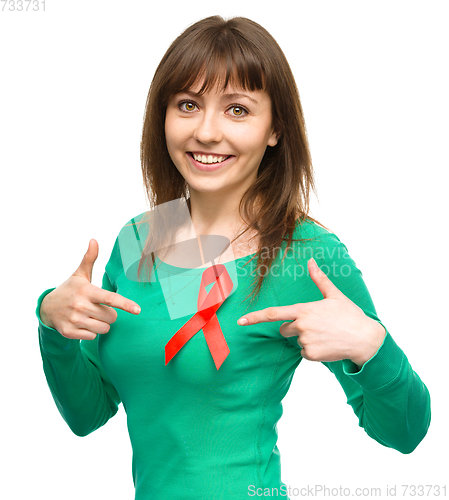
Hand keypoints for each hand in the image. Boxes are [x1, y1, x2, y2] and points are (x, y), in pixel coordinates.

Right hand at [40, 239, 140, 339]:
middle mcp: (81, 306)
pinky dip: (91, 332)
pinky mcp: (69, 332)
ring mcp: (74, 320)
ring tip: (91, 316)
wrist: (47, 307)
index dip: (125, 304)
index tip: (138, 310)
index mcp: (87, 291)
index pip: (110, 298)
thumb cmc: (70, 289)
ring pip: (104, 329)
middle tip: (98, 308)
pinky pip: (92, 337)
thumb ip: (89, 258)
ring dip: (102, 325)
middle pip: (111, 317)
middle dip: (109, 314)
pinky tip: (82, 324)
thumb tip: (94, 240)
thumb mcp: (80, 275)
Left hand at [237, 258, 385, 367]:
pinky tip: (327, 345)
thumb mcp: (334, 295)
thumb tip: (311, 261)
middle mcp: (302, 326)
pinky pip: (304, 353)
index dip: (255, 317)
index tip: (240, 321)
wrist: (366, 339)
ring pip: (296, 341)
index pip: (274, 314)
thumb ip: (319, 279)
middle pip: (285, 329)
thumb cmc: (350, 315)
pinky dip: (313, 350)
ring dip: (306, 339)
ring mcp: (306, 341)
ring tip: (326, 334)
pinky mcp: (311, 355)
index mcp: (304, 310)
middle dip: (294, 328)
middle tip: (316, 326)